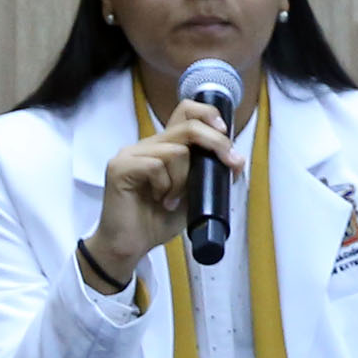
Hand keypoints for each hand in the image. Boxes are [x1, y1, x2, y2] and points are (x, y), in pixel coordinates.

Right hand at [81, 98, 249, 288]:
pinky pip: (156, 165)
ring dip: (183, 179)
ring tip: (172, 200)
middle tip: (230, 164)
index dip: (208, 114)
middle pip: (188, 126)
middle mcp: (146, 145)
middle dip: (216, 144)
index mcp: (164, 147)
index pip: (185, 110)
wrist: (131, 246)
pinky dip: (166, 185)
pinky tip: (160, 201)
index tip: (225, 133)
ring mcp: (130, 155)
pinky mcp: (120, 168)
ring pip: (176, 150)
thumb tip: (237, 160)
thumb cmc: (159, 220)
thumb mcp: (194, 194)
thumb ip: (209, 175)